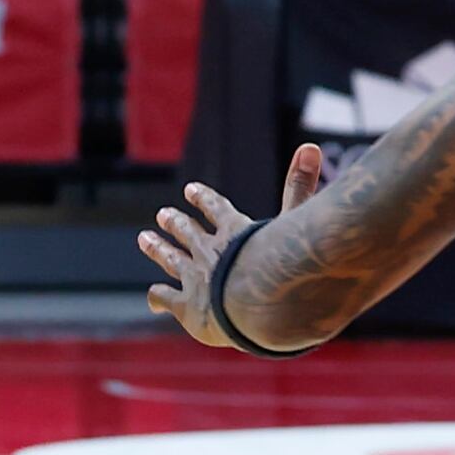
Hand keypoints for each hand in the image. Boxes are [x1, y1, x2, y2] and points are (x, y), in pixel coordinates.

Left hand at [143, 142, 324, 346]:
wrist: (257, 305)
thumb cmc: (282, 264)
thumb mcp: (296, 221)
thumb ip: (300, 186)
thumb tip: (309, 146)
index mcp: (235, 232)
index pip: (217, 211)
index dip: (205, 200)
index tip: (190, 189)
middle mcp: (211, 253)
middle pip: (188, 233)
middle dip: (176, 223)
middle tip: (162, 213)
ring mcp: (196, 279)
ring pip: (171, 260)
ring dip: (158, 249)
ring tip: (145, 239)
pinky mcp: (187, 308)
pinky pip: (166, 298)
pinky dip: (158, 296)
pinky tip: (154, 298)